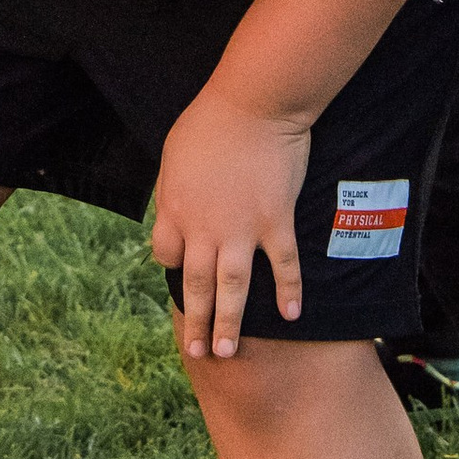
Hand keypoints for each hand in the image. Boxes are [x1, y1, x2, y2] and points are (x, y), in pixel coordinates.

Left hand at [150, 85, 309, 360]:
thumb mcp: (173, 154)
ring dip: (231, 322)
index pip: (166, 256)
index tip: (182, 271)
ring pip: (233, 288)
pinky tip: (291, 316)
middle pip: (196, 285)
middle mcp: (204, 229)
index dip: (173, 265)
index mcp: (175, 211)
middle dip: (197, 322)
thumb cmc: (210, 122)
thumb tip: (173, 210)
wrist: (253, 105)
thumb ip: (173, 190)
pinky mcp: (276, 222)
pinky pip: (282, 266)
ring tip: (229, 351)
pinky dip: (288, 292)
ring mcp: (242, 229)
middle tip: (200, 353)